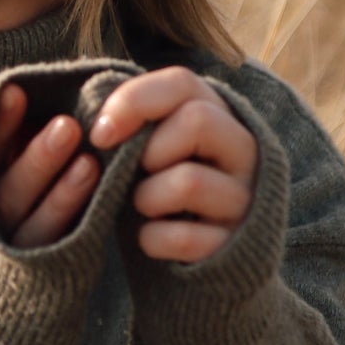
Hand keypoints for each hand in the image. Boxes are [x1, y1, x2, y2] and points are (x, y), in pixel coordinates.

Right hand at [0, 84, 99, 248]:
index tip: (16, 92)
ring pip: (37, 229)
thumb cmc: (9, 222)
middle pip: (9, 196)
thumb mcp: (2, 187)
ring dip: (63, 196)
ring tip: (90, 164)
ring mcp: (19, 261)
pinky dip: (81, 228)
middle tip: (67, 125)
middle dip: (37, 161)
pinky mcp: (49, 280)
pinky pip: (64, 255)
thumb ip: (15, 151)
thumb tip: (39, 94)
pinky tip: (104, 203)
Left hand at [90, 67, 256, 262]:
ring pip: (188, 181)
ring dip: (146, 198)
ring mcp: (245, 200)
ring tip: (145, 208)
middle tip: (138, 174)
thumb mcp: (155, 150)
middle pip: (198, 120)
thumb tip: (101, 126)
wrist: (200, 261)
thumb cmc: (164, 193)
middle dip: (149, 149)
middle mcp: (244, 153)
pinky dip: (152, 240)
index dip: (134, 101)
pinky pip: (182, 237)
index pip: (183, 83)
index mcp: (221, 117)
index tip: (100, 135)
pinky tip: (152, 239)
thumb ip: (139, 125)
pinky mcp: (235, 245)